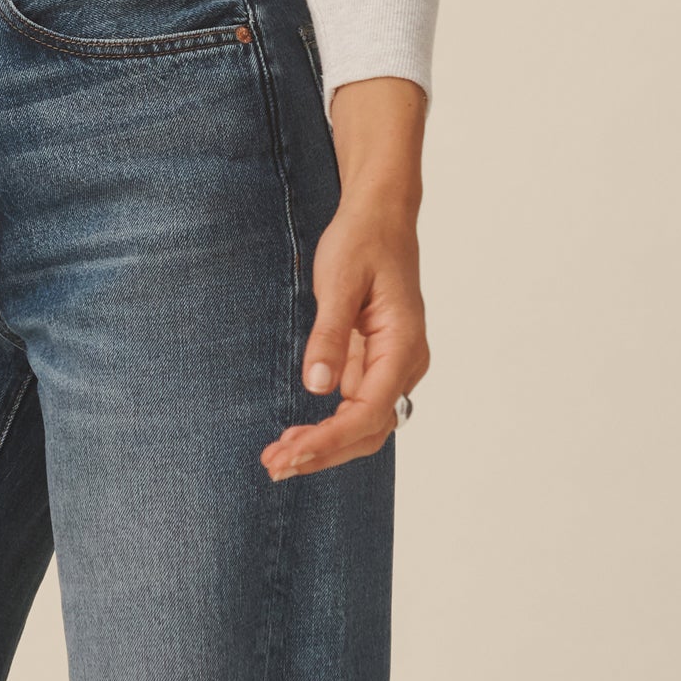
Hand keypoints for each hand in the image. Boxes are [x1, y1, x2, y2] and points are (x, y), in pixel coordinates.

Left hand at [260, 192, 427, 479]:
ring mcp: (393, 366)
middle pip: (369, 429)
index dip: (332, 438)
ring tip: (278, 458)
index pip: (370, 411)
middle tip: (274, 465)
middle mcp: (406, 363)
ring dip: (325, 445)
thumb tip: (318, 386)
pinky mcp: (377, 362)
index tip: (293, 453)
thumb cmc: (362, 240)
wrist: (380, 215)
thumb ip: (329, 335)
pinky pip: (356, 406)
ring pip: (364, 425)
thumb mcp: (339, 281)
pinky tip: (296, 435)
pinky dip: (327, 425)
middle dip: (324, 452)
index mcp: (403, 345)